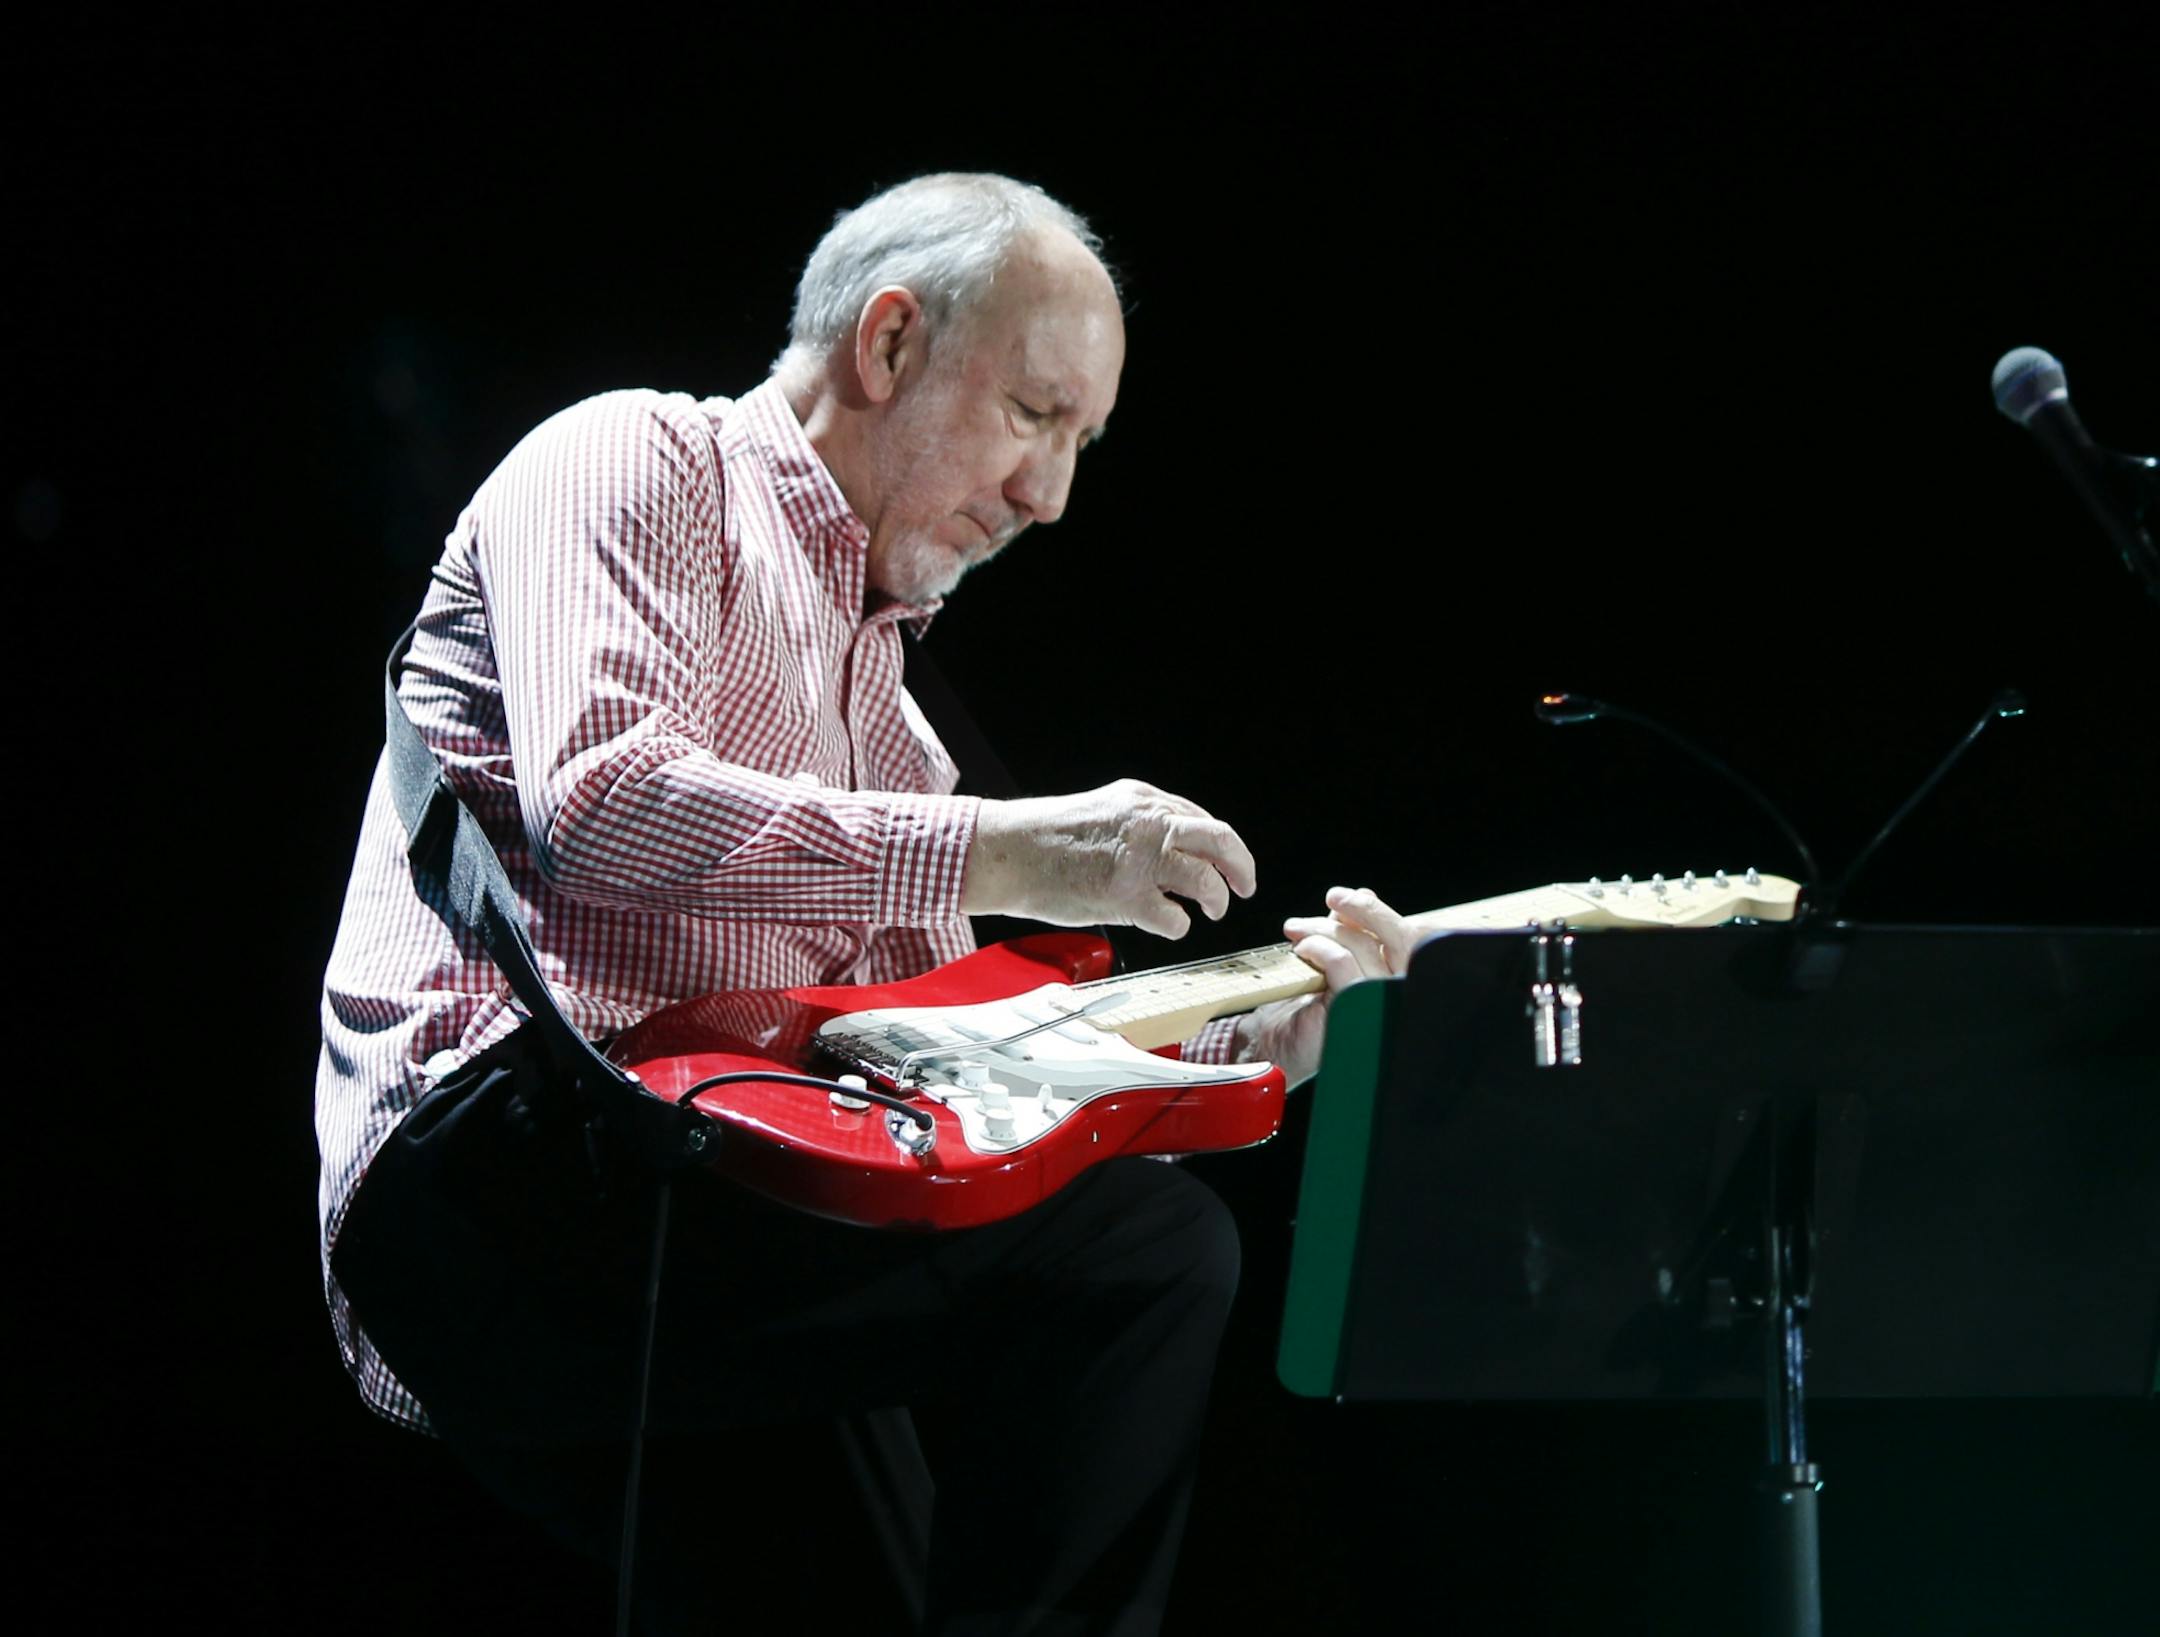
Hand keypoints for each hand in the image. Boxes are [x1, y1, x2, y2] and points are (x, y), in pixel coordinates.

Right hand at [960, 778, 1257, 938]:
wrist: (1007, 852)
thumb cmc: (1045, 838)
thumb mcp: (1102, 810)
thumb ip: (1140, 823)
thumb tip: (1176, 848)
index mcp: (1142, 800)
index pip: (1200, 819)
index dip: (1220, 845)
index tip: (1226, 862)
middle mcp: (1147, 825)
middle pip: (1219, 840)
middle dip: (1241, 866)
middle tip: (1245, 885)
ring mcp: (1138, 861)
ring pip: (1205, 880)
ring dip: (1216, 899)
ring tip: (1212, 910)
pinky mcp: (1125, 897)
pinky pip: (1175, 918)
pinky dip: (1179, 925)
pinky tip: (1170, 923)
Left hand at [1237, 886, 1422, 1087]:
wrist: (1273, 1043)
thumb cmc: (1300, 1006)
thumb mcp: (1331, 960)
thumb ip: (1352, 933)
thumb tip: (1364, 894)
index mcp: (1394, 982)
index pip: (1411, 940)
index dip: (1385, 914)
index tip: (1355, 896)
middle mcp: (1393, 995)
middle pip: (1399, 940)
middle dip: (1365, 910)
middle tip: (1334, 897)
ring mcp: (1378, 1006)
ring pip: (1364, 947)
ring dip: (1326, 928)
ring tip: (1297, 930)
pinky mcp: (1352, 1012)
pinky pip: (1341, 964)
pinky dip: (1320, 948)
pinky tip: (1302, 949)